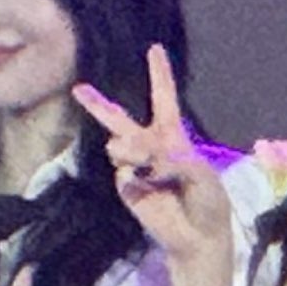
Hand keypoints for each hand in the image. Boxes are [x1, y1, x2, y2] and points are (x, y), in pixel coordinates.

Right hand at [73, 43, 230, 265]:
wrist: (198, 236)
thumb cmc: (207, 200)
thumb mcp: (200, 171)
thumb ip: (171, 156)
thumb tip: (138, 159)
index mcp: (174, 135)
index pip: (164, 99)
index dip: (160, 74)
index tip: (155, 49)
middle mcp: (151, 146)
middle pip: (120, 119)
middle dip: (98, 105)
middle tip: (78, 89)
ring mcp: (135, 167)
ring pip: (120, 142)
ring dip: (134, 148)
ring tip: (151, 166)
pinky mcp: (126, 186)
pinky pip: (123, 167)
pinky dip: (137, 172)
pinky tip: (150, 185)